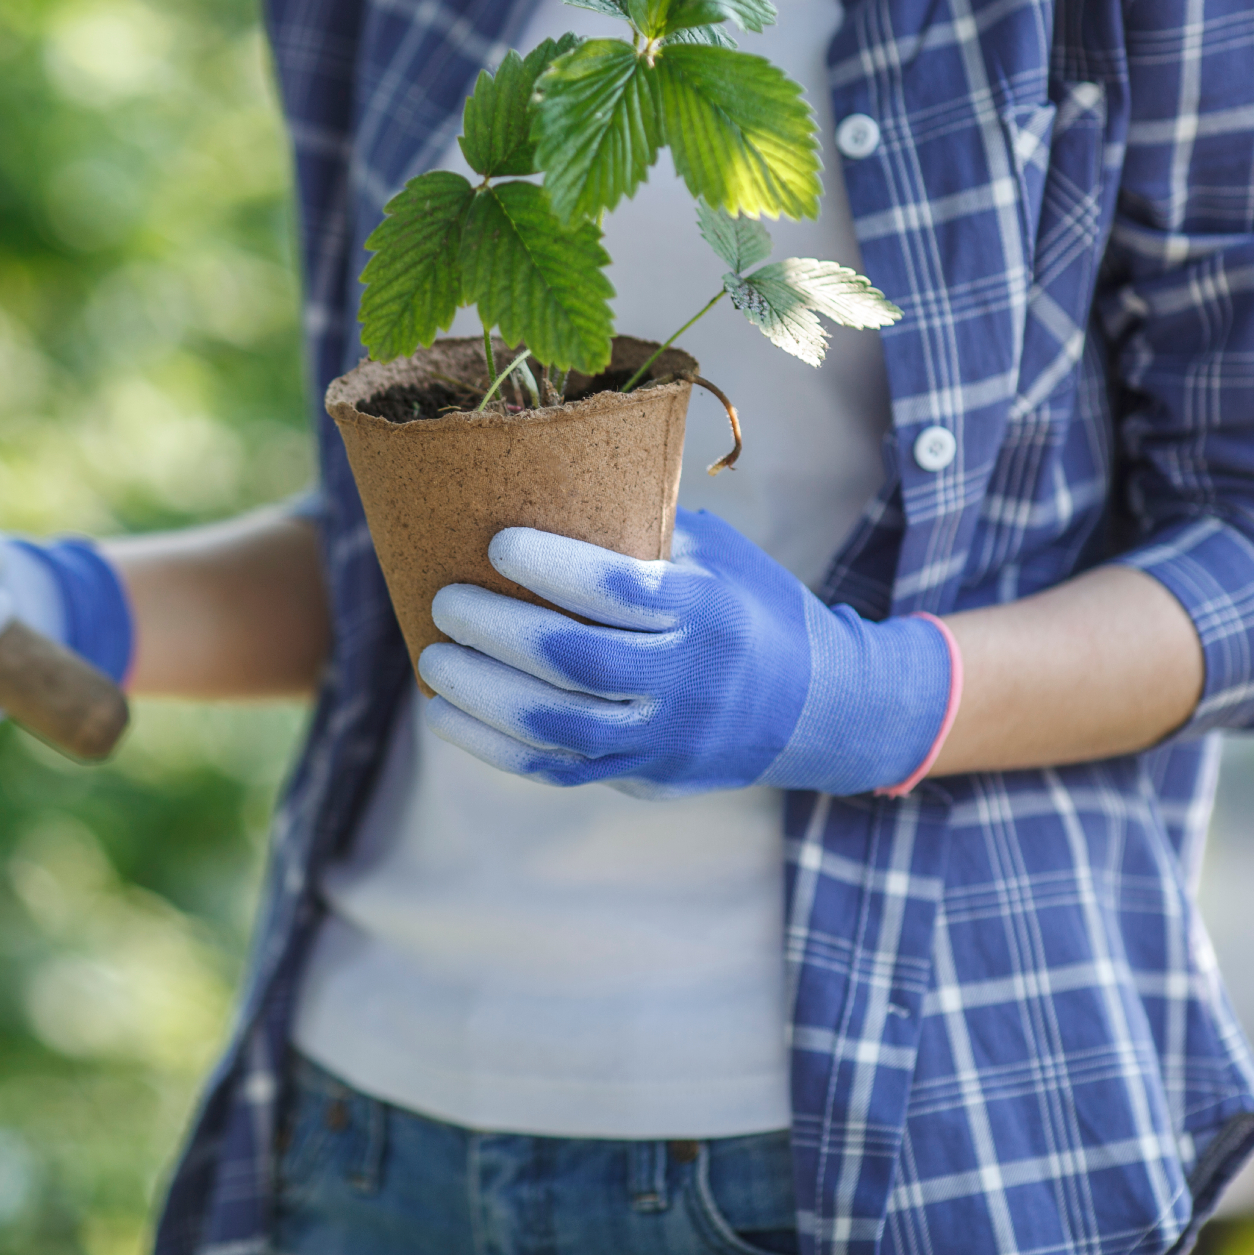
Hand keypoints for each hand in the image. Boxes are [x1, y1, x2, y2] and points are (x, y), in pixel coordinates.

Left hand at [418, 510, 953, 797]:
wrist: (819, 707)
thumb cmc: (748, 606)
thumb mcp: (719, 554)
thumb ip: (643, 530)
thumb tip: (542, 479)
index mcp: (707, 610)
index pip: (620, 590)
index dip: (551, 567)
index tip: (496, 543)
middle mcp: (688, 678)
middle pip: (577, 660)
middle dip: (498, 630)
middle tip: (445, 600)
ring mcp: (664, 736)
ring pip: (559, 725)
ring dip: (483, 693)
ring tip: (433, 659)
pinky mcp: (644, 775)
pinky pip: (557, 770)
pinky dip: (494, 746)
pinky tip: (447, 715)